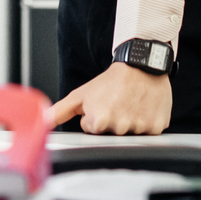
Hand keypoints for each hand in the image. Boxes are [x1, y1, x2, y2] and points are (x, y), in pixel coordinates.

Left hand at [50, 62, 171, 134]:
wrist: (140, 65)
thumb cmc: (110, 81)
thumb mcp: (80, 95)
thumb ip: (60, 111)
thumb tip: (43, 122)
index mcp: (100, 121)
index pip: (93, 131)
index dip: (95, 117)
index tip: (102, 105)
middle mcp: (120, 127)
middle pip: (111, 134)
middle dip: (111, 122)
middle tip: (116, 104)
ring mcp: (140, 128)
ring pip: (131, 134)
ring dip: (129, 122)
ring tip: (129, 104)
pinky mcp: (158, 127)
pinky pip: (149, 132)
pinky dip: (146, 122)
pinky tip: (143, 108)